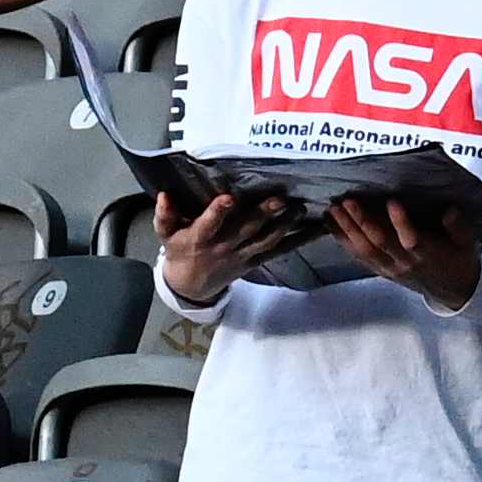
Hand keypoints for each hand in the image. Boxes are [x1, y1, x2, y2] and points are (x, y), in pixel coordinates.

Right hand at [156, 188, 319, 304]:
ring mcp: (243, 255)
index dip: (217, 212)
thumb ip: (165, 216)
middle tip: (280, 199)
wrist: (191, 285)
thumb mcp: (166, 235)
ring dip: (285, 225)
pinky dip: (300, 240)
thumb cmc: (179, 250)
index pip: (208, 225)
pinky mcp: (256, 260)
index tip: (228, 197)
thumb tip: (164, 196)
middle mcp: (224, 247)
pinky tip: (318, 229)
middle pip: (245, 230)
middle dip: (263, 215)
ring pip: (267, 240)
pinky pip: (280, 250)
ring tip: (301, 209)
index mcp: (200, 238)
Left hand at [328, 195, 481, 311]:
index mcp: (428, 254)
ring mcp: (390, 268)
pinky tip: (332, 226)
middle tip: (348, 201)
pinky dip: (343, 241)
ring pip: (364, 250)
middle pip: (379, 243)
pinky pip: (358, 257)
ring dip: (346, 230)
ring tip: (333, 210)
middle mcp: (404, 263)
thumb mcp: (468, 242)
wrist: (452, 290)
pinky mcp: (381, 270)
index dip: (401, 222)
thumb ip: (458, 226)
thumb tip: (449, 210)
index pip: (412, 240)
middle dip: (362, 221)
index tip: (392, 201)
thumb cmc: (460, 259)